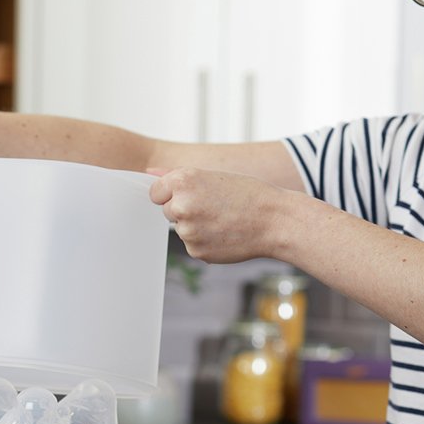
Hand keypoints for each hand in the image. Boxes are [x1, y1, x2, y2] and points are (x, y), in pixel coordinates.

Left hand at [148, 167, 286, 263]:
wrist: (275, 220)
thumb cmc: (247, 194)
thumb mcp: (212, 176)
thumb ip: (175, 176)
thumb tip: (148, 172)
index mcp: (183, 181)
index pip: (155, 192)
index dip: (173, 193)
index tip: (195, 194)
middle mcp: (181, 205)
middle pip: (167, 211)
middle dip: (185, 210)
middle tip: (215, 206)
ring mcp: (187, 231)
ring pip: (181, 229)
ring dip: (196, 226)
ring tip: (223, 219)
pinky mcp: (195, 251)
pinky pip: (192, 244)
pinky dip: (205, 241)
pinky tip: (225, 233)